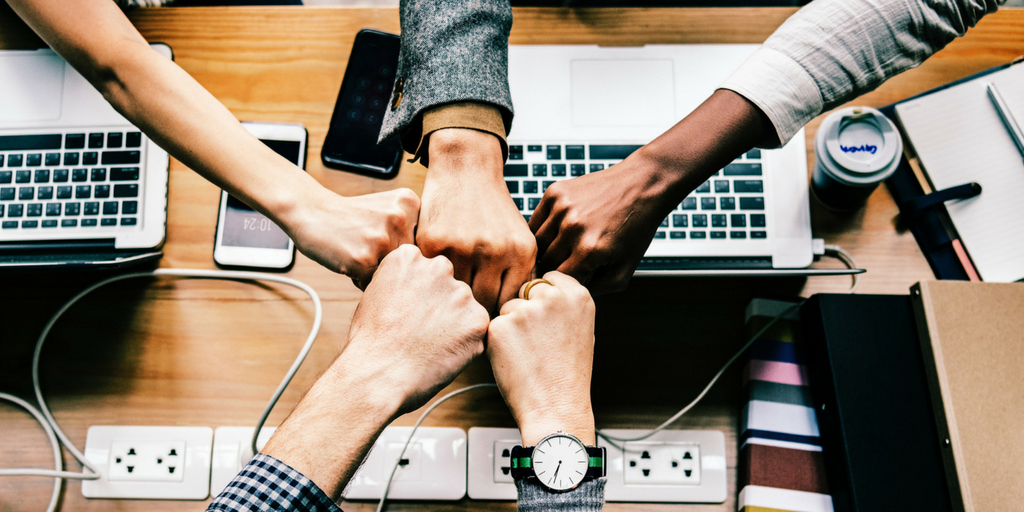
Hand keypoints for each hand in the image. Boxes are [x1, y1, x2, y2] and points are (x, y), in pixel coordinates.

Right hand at [262, 245, 487, 497]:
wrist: (372, 380)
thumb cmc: (364, 347)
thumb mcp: (373, 298)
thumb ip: (397, 282)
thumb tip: (407, 279)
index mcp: (407, 257)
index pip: (431, 264)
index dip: (425, 293)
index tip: (417, 311)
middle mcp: (436, 269)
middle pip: (452, 284)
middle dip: (443, 308)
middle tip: (422, 334)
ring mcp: (459, 294)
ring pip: (467, 308)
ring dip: (454, 327)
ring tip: (428, 348)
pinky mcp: (475, 323)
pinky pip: (480, 332)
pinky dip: (466, 346)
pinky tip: (442, 356)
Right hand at [284, 187, 419, 288]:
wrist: (310, 211)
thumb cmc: (350, 216)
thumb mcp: (388, 208)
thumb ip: (412, 229)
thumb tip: (435, 269)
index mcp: (410, 203)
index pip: (423, 244)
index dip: (402, 248)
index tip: (383, 237)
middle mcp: (400, 219)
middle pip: (410, 261)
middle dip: (391, 262)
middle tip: (367, 246)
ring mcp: (382, 239)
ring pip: (394, 274)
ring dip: (376, 272)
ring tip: (358, 252)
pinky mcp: (364, 259)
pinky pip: (373, 284)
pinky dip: (361, 279)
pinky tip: (349, 259)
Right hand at [416, 128, 536, 313]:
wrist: (466, 169)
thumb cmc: (493, 210)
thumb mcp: (518, 238)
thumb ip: (518, 275)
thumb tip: (512, 318)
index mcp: (521, 252)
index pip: (509, 303)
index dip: (498, 314)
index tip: (487, 314)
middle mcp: (495, 251)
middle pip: (484, 304)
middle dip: (474, 310)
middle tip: (464, 311)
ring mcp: (463, 247)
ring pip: (456, 295)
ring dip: (451, 298)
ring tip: (448, 298)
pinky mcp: (434, 243)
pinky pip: (433, 277)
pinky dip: (433, 280)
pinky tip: (433, 279)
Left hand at [487, 272, 596, 444]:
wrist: (556, 407)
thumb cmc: (568, 375)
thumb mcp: (580, 330)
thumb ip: (563, 305)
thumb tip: (540, 289)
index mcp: (578, 295)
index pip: (549, 277)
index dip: (543, 298)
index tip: (546, 317)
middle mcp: (552, 297)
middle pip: (526, 290)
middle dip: (526, 309)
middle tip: (537, 342)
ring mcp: (525, 310)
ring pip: (507, 308)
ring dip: (511, 326)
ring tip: (529, 354)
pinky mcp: (501, 326)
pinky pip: (493, 326)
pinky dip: (499, 342)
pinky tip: (515, 360)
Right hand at [529, 154, 672, 294]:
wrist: (642, 184)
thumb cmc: (636, 228)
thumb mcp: (626, 269)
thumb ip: (598, 289)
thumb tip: (569, 295)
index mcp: (590, 251)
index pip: (559, 282)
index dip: (564, 286)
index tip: (570, 282)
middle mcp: (572, 228)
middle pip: (545, 264)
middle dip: (554, 269)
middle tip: (566, 268)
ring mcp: (561, 208)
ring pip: (536, 244)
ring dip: (546, 251)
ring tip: (562, 251)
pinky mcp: (555, 193)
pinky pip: (535, 222)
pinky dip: (542, 231)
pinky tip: (557, 233)